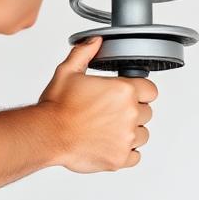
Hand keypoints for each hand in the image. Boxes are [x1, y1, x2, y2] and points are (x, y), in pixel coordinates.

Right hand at [37, 37, 157, 172]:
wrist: (47, 134)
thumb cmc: (56, 106)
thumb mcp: (68, 71)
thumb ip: (85, 52)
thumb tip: (95, 41)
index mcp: (123, 90)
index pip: (151, 90)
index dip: (139, 90)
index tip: (127, 94)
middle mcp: (129, 114)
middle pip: (147, 112)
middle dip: (133, 111)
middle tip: (111, 111)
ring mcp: (126, 138)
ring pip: (143, 134)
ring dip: (131, 131)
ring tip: (109, 128)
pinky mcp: (120, 158)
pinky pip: (135, 156)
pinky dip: (125, 151)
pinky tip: (109, 143)